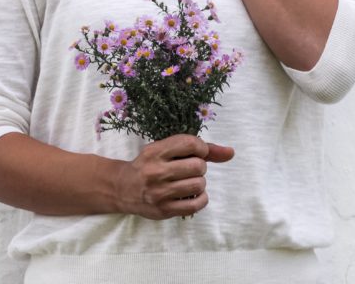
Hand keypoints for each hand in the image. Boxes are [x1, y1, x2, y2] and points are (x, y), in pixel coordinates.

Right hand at [112, 134, 234, 219]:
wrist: (123, 188)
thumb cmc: (149, 165)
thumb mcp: (164, 150)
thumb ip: (197, 149)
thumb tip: (230, 152)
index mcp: (154, 151)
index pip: (190, 144)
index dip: (201, 147)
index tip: (197, 152)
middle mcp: (155, 171)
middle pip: (198, 166)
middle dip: (200, 166)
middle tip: (190, 169)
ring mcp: (159, 192)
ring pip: (199, 185)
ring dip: (199, 183)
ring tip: (188, 182)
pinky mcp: (164, 210)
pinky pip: (197, 204)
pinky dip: (200, 198)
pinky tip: (192, 194)